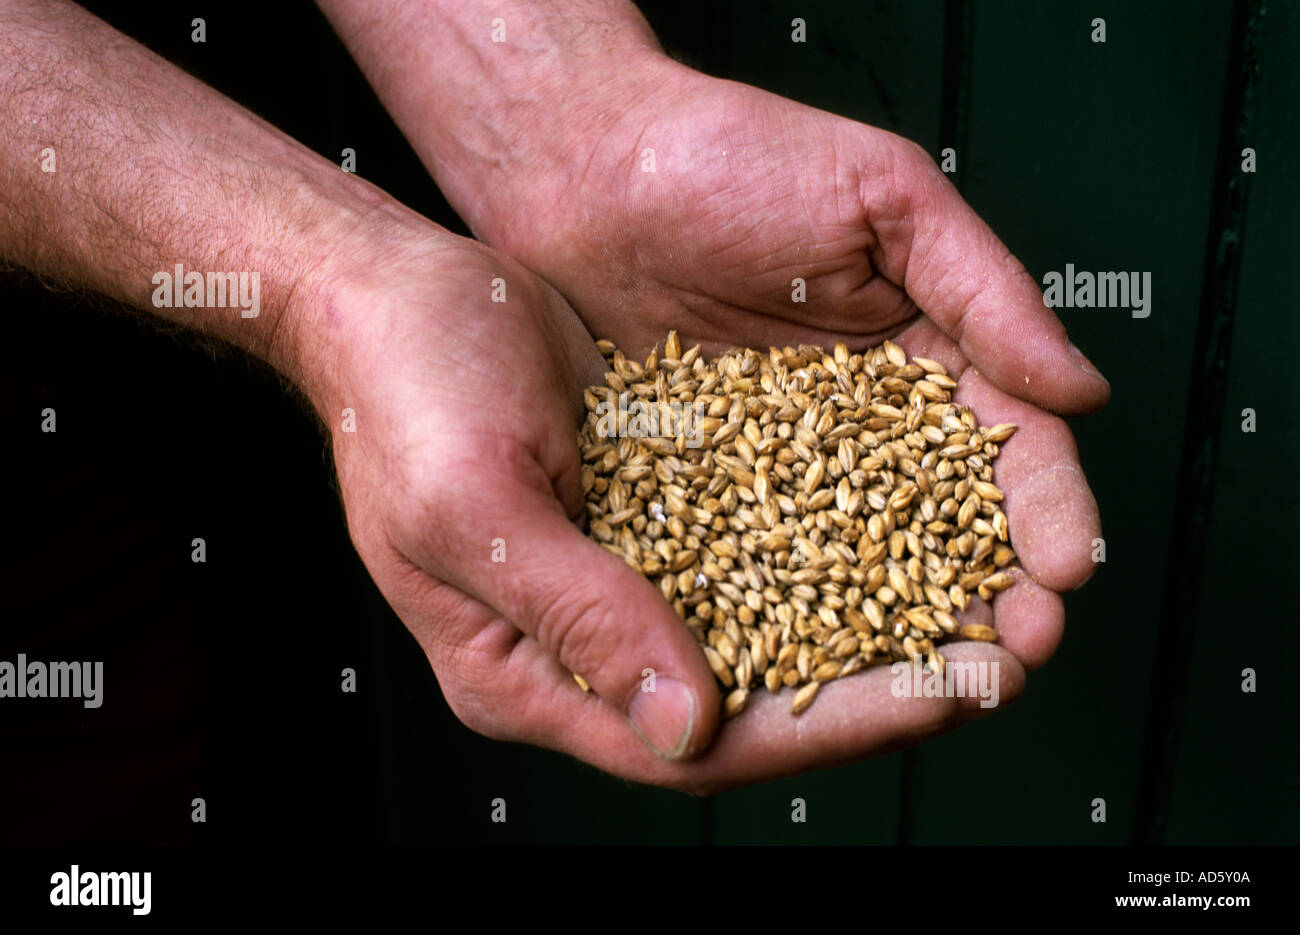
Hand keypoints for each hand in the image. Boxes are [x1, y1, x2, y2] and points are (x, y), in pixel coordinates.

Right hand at [304, 219, 1029, 794]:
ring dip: (875, 614)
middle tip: (996, 658)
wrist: (395, 294)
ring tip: (980, 597)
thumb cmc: (402, 396)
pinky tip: (909, 525)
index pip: (696, 745)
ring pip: (771, 623)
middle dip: (880, 681)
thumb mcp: (472, 511)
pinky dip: (835, 544)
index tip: (937, 694)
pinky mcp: (653, 512)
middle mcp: (588, 637)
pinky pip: (759, 547)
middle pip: (754, 695)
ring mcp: (624, 574)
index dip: (825, 728)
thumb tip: (685, 725)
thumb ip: (580, 619)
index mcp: (525, 672)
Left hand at [454, 53, 1107, 674]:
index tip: (1064, 569)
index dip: (1044, 510)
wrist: (593, 171)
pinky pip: (758, 555)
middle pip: (943, 524)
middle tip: (1012, 655)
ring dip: (900, 624)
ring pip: (857, 557)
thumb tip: (1080, 388)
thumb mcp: (885, 197)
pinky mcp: (709, 486)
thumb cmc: (735, 159)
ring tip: (936, 679)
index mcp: (926, 354)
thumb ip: (985, 289)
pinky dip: (791, 606)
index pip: (1009, 446)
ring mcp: (784, 463)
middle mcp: (862, 423)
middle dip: (988, 592)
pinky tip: (818, 654)